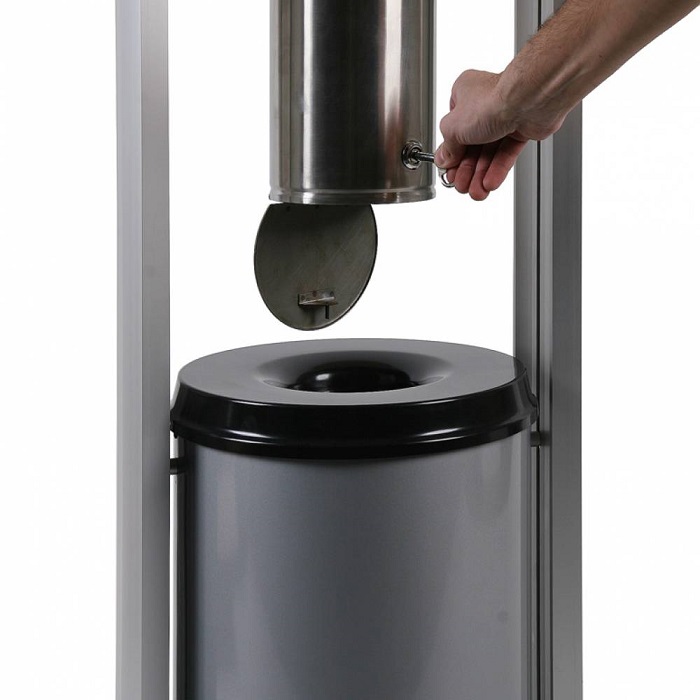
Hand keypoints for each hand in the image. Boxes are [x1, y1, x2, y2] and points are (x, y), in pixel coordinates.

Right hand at [434, 70, 557, 199]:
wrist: (528, 101)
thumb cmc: (492, 101)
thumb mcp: (454, 129)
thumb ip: (447, 147)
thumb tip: (443, 159)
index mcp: (463, 96)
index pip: (453, 131)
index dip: (451, 154)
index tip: (449, 170)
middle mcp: (483, 105)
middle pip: (471, 145)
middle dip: (467, 170)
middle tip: (462, 185)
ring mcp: (503, 117)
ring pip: (488, 152)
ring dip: (481, 175)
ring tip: (477, 191)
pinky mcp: (520, 129)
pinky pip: (505, 153)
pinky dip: (497, 169)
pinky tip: (490, 182)